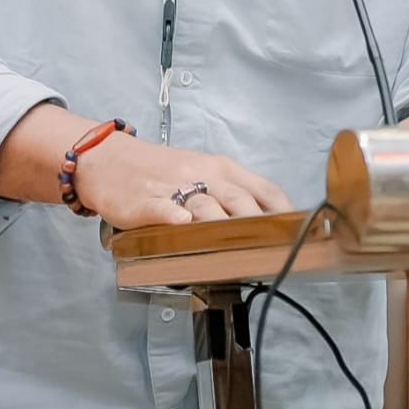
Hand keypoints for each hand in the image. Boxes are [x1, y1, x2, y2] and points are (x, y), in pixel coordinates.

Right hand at [76, 134, 291, 229]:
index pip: (262, 188)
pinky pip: (162, 208)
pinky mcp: (143, 201)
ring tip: (241, 247)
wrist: (108, 158)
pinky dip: (174, 215)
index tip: (301, 234)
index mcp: (220, 168)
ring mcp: (172, 187)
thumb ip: (232, 194)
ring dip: (223, 225)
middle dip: (260, 224)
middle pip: (238, 199)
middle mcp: (201, 174)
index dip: (284, 212)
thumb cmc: (161, 171)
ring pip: (204, 204)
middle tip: (277, 250)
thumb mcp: (202, 172)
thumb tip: (272, 223)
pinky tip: (184, 225)